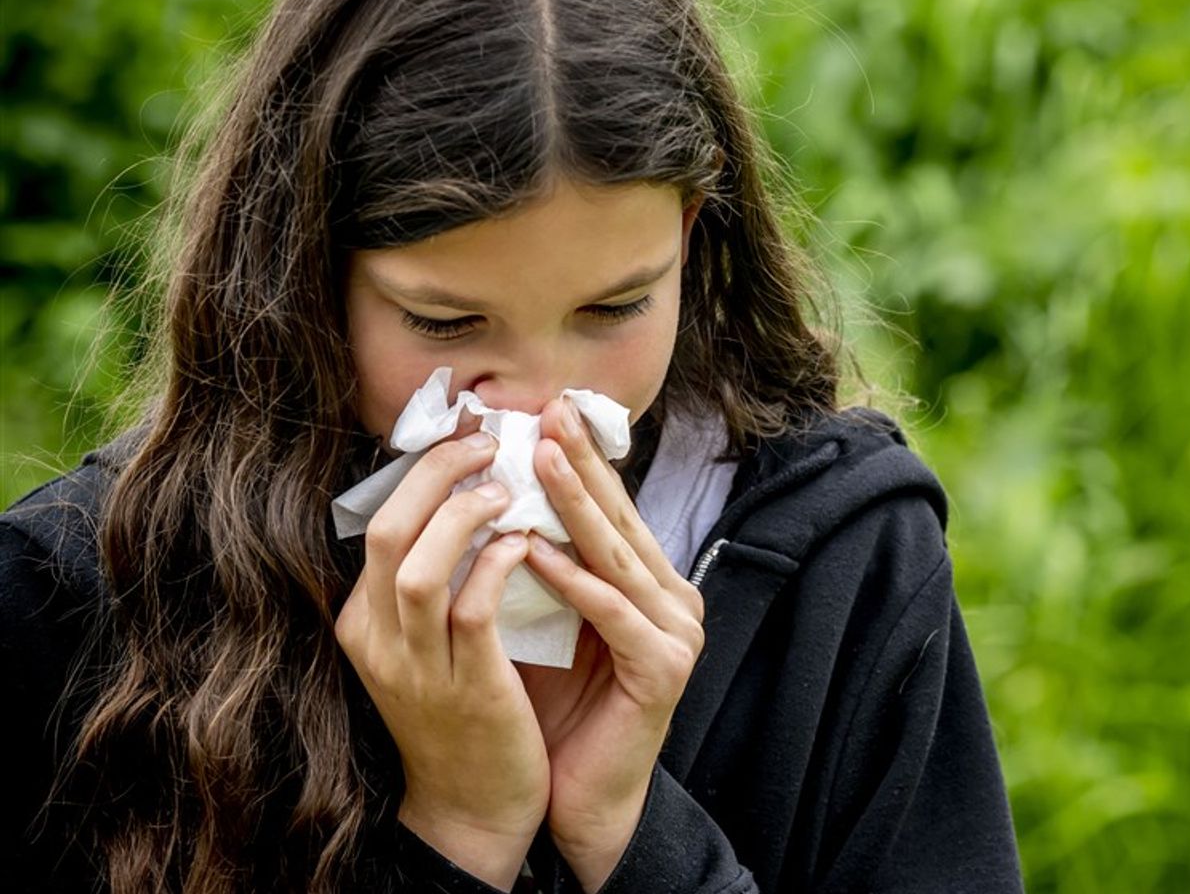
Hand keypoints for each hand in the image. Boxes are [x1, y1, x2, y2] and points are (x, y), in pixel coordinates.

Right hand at [334, 432, 550, 889]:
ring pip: (420, 565)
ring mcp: (415, 665)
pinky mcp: (464, 686)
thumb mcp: (428, 640)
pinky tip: (526, 542)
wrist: (472, 805)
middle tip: (488, 442)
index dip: (424, 468)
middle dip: (439, 473)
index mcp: (364, 617)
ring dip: (467, 514)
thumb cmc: (462, 709)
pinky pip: (471, 610)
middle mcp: (377, 637)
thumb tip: (473, 494)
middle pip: (389, 529)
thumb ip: (439, 576)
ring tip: (507, 488)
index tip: (468, 432)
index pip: (379, 521)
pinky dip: (498, 565)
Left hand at [517, 397, 706, 889]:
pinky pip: (612, 615)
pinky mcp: (664, 669)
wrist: (577, 796)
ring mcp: (677, 633)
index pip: (612, 510)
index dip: (580, 460)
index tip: (546, 411)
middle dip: (582, 464)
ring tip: (543, 462)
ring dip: (577, 507)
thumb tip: (494, 494)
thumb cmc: (556, 708)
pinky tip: (536, 552)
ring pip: (618, 558)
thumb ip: (539, 564)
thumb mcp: (545, 620)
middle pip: (620, 521)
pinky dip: (574, 581)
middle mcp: (674, 600)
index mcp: (649, 584)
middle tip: (551, 414)